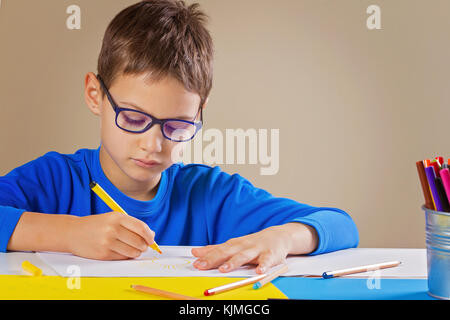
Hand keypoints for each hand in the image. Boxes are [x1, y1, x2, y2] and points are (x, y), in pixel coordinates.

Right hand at [67, 212, 154, 259]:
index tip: (152, 240)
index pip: (141, 228)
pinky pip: (122, 257)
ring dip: (136, 252)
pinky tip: (122, 251)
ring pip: (132, 252)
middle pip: (138, 241)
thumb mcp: (114, 218)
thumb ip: (133, 225)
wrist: (73, 232)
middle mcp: (112, 229)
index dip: (149, 236)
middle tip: (143, 246)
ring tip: (133, 249)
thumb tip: (152, 235)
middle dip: (144, 246)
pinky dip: (126, 256)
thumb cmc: (98, 225)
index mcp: (117, 217)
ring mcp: (107, 242)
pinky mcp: (103, 254)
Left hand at [191, 223, 317, 273]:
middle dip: (214, 259)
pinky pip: (267, 261)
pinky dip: (263, 266)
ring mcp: (256, 250)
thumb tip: (195, 252)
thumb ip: (215, 250)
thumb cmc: (252, 243)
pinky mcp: (270, 255)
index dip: (206, 257)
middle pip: (227, 252)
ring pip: (244, 256)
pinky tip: (259, 272)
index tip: (195, 262)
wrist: (277, 236)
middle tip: (202, 265)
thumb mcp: (233, 245)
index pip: (217, 250)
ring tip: (224, 269)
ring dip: (234, 262)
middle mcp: (243, 246)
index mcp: (234, 245)